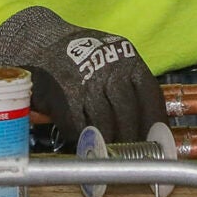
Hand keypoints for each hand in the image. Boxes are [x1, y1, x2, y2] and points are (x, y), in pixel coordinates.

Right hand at [0, 6, 164, 146]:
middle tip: (131, 155)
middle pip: (128, 114)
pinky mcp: (63, 96)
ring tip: (108, 152)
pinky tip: (83, 139)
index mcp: (128, 59)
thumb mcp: (111, 57)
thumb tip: (150, 124)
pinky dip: (81, 137)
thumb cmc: (80, 55)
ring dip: (106, 142)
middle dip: (131, 139)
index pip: (151, 97)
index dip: (155, 123)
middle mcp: (110, 69)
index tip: (157, 142)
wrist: (39, 41)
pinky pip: (78, 126)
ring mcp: (86, 82)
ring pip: (104, 125)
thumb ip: (129, 84)